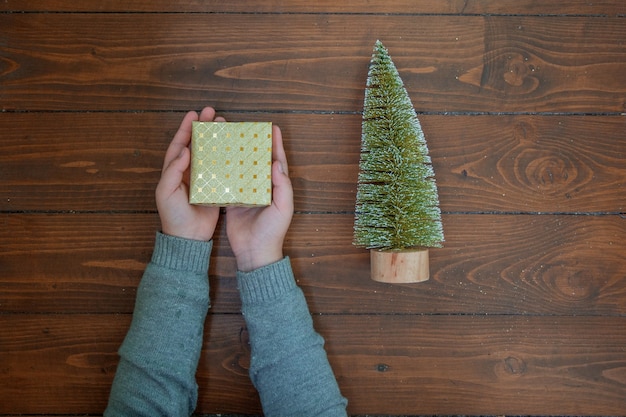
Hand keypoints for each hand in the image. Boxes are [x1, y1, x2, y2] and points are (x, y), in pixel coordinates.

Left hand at [155, 107, 223, 240]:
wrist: (188, 237)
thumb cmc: (173, 215)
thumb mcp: (167, 192)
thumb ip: (173, 171)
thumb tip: (184, 150)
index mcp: (174, 171)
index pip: (179, 144)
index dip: (185, 129)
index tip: (194, 114)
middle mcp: (188, 172)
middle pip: (196, 144)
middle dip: (203, 128)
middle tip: (213, 113)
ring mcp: (202, 179)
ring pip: (209, 153)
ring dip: (216, 139)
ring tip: (225, 125)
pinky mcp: (214, 187)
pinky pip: (220, 168)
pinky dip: (226, 157)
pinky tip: (233, 149)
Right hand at [226, 125, 293, 271]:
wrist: (254, 254)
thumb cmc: (273, 232)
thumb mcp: (283, 209)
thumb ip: (282, 187)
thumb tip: (276, 163)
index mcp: (276, 187)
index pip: (277, 161)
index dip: (276, 144)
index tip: (273, 128)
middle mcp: (262, 187)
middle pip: (258, 161)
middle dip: (254, 144)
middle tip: (246, 127)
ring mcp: (246, 193)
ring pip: (242, 168)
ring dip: (238, 154)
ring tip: (230, 137)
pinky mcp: (233, 200)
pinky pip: (228, 182)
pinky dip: (224, 170)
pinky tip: (217, 158)